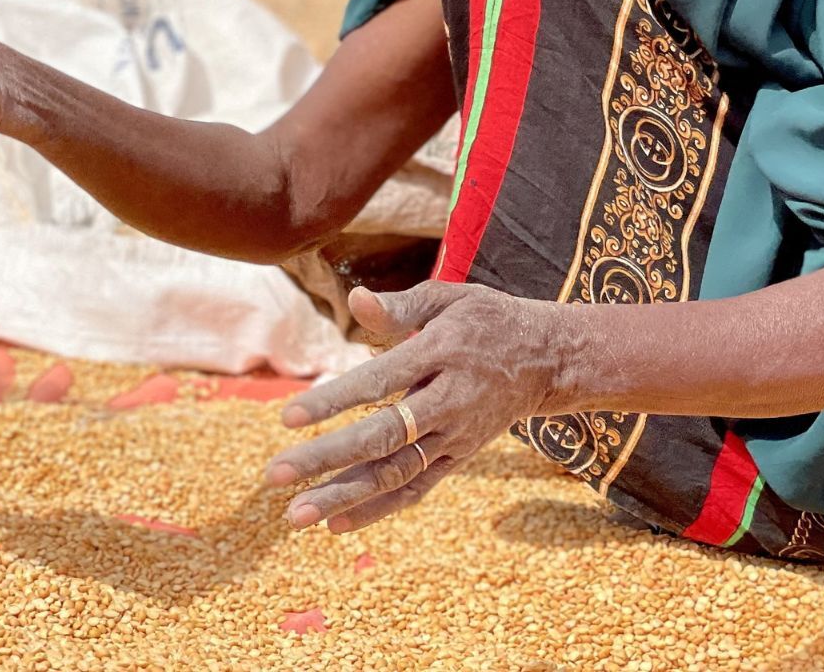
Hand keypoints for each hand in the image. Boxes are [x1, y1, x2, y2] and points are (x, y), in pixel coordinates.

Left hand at [263, 282, 574, 534]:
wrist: (549, 360)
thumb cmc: (488, 320)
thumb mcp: (452, 298)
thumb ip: (402, 306)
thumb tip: (354, 299)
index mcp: (442, 353)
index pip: (381, 381)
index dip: (335, 400)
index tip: (288, 417)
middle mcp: (449, 401)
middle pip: (384, 436)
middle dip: (327, 457)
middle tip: (275, 474)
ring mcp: (455, 435)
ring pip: (397, 472)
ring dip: (346, 495)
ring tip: (296, 514)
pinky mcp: (459, 457)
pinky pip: (417, 488)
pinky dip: (378, 509)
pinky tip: (335, 524)